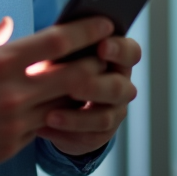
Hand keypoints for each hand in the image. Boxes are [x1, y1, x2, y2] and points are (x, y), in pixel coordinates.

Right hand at [0, 16, 115, 175]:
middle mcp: (13, 92)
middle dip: (98, 65)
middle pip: (76, 76)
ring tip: (92, 81)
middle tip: (108, 56)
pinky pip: (46, 127)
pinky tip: (61, 106)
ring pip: (67, 105)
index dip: (86, 31)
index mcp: (0, 62)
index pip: (57, 42)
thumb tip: (8, 23)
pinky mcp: (13, 144)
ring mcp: (16, 121)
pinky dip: (57, 115)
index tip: (104, 23)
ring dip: (82, 94)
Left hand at [34, 35, 141, 156]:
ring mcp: (114, 111)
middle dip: (95, 87)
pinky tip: (45, 126)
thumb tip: (51, 39)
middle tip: (72, 87)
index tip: (101, 46)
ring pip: (105, 117)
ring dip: (77, 118)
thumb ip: (67, 46)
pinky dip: (66, 132)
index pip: (131, 52)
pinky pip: (89, 136)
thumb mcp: (66, 53)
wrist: (63, 100)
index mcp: (117, 59)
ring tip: (50, 115)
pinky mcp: (101, 134)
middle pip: (120, 87)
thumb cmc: (65, 64)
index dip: (119, 49)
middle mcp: (121, 85)